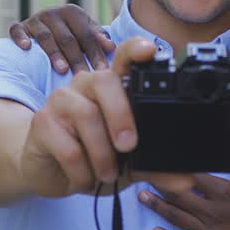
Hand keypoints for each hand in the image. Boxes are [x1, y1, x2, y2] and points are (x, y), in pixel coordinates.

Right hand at [9, 4, 116, 73]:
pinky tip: (27, 47)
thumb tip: (111, 47)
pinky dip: (21, 37)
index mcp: (73, 13)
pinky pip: (18, 30)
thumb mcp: (86, 32)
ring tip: (62, 69)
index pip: (87, 35)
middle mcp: (54, 13)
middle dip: (77, 59)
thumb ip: (98, 38)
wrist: (46, 26)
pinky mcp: (21, 26)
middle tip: (83, 76)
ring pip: (45, 36)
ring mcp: (36, 19)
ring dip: (54, 53)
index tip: (102, 71)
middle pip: (67, 38)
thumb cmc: (71, 33)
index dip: (95, 53)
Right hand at [19, 37, 153, 197]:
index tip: (150, 50)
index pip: (123, 58)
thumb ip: (155, 168)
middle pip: (104, 80)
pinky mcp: (42, 123)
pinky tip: (85, 180)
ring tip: (107, 174)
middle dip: (120, 114)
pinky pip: (68, 146)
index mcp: (111, 88)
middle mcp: (85, 85)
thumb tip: (186, 181)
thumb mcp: (128, 164)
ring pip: (86, 116)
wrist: (49, 173)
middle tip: (129, 146)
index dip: (135, 49)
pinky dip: (82, 171)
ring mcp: (61, 100)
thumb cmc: (92, 158)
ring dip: (102, 154)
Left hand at [138, 172, 229, 229]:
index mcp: (227, 194)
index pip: (194, 177)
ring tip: (142, 197)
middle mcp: (214, 213)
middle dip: (160, 185)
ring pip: (176, 218)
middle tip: (145, 177)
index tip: (165, 164)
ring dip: (157, 206)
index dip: (178, 170)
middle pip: (179, 196)